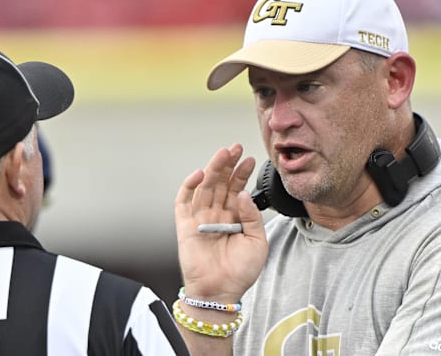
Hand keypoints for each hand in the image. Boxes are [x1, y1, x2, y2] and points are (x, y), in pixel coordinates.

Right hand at [175, 143, 267, 302]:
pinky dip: (189, 186)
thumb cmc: (239, 272)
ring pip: (205, 187)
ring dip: (213, 169)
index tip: (250, 159)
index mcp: (234, 217)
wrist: (220, 293)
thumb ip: (252, 216)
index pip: (237, 189)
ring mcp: (200, 218)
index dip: (242, 173)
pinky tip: (200, 174)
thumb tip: (242, 193)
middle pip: (220, 183)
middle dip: (228, 164)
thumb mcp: (257, 242)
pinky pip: (183, 201)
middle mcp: (217, 214)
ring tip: (224, 154)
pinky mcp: (185, 225)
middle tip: (235, 147)